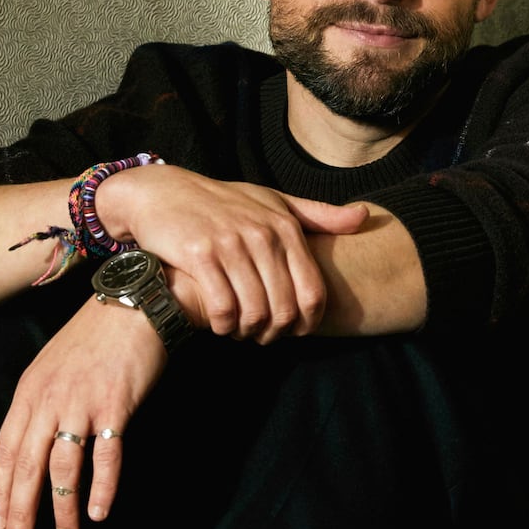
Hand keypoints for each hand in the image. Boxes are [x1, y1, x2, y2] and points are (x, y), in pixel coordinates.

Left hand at [0, 297, 167, 528]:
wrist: (133, 305)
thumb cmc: (94, 337)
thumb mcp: (52, 366)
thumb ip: (40, 403)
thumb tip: (33, 445)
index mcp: (29, 392)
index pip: (6, 451)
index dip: (0, 491)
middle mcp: (49, 400)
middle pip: (28, 466)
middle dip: (20, 510)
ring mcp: (82, 403)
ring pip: (64, 467)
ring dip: (62, 508)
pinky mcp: (115, 406)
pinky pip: (105, 456)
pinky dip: (102, 487)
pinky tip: (99, 512)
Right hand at [96, 166, 366, 342]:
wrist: (163, 192)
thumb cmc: (224, 202)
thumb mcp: (273, 201)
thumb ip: (318, 214)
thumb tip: (364, 217)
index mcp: (285, 226)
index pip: (313, 292)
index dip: (307, 323)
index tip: (293, 331)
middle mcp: (262, 235)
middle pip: (285, 309)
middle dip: (275, 333)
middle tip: (262, 337)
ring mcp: (230, 244)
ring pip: (254, 313)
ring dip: (248, 333)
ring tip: (240, 332)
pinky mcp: (199, 256)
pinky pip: (223, 309)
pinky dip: (224, 326)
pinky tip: (219, 324)